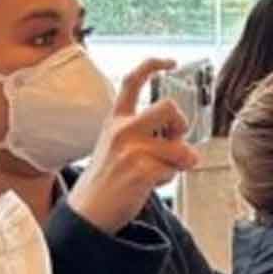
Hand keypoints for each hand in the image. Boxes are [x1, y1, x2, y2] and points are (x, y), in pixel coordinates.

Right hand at [66, 58, 201, 233]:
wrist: (89, 212)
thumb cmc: (108, 179)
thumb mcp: (117, 146)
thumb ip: (146, 134)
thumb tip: (183, 140)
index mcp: (116, 120)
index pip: (132, 80)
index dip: (154, 64)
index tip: (172, 62)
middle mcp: (122, 130)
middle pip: (170, 108)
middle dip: (181, 125)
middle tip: (174, 141)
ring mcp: (131, 149)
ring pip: (179, 145)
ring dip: (179, 161)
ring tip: (161, 170)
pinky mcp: (141, 170)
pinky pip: (174, 169)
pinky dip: (169, 179)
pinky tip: (151, 184)